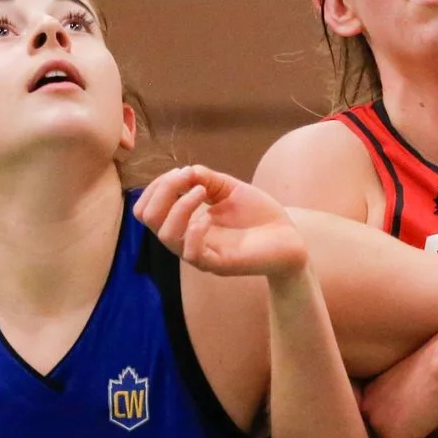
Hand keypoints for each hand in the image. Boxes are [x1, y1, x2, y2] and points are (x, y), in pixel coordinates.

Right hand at [135, 165, 310, 278]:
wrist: (289, 238)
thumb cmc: (259, 214)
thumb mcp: (228, 188)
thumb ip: (205, 178)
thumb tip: (183, 171)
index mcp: (184, 222)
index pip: (147, 208)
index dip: (157, 186)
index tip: (183, 171)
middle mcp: (186, 239)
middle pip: (147, 218)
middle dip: (162, 191)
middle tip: (187, 177)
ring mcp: (201, 254)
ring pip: (166, 236)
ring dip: (179, 206)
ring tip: (202, 191)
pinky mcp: (218, 265)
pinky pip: (192, 254)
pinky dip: (195, 230)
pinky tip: (209, 217)